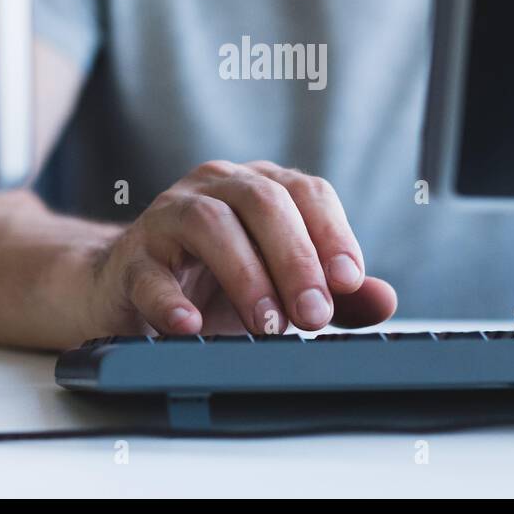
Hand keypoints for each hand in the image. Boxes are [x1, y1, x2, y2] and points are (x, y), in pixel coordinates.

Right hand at [82, 160, 396, 337]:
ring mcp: (167, 218)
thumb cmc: (212, 286)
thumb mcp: (279, 288)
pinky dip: (171, 300)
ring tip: (267, 324)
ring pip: (210, 224)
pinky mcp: (130, 258)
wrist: (129, 292)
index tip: (348, 281)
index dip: (331, 233)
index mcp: (259, 188)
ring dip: (246, 276)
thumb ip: (332, 293)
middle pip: (263, 203)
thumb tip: (384, 299)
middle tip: (314, 316)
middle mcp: (214, 189)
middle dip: (295, 260)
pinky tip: (191, 325)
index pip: (305, 192)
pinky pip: (149, 272)